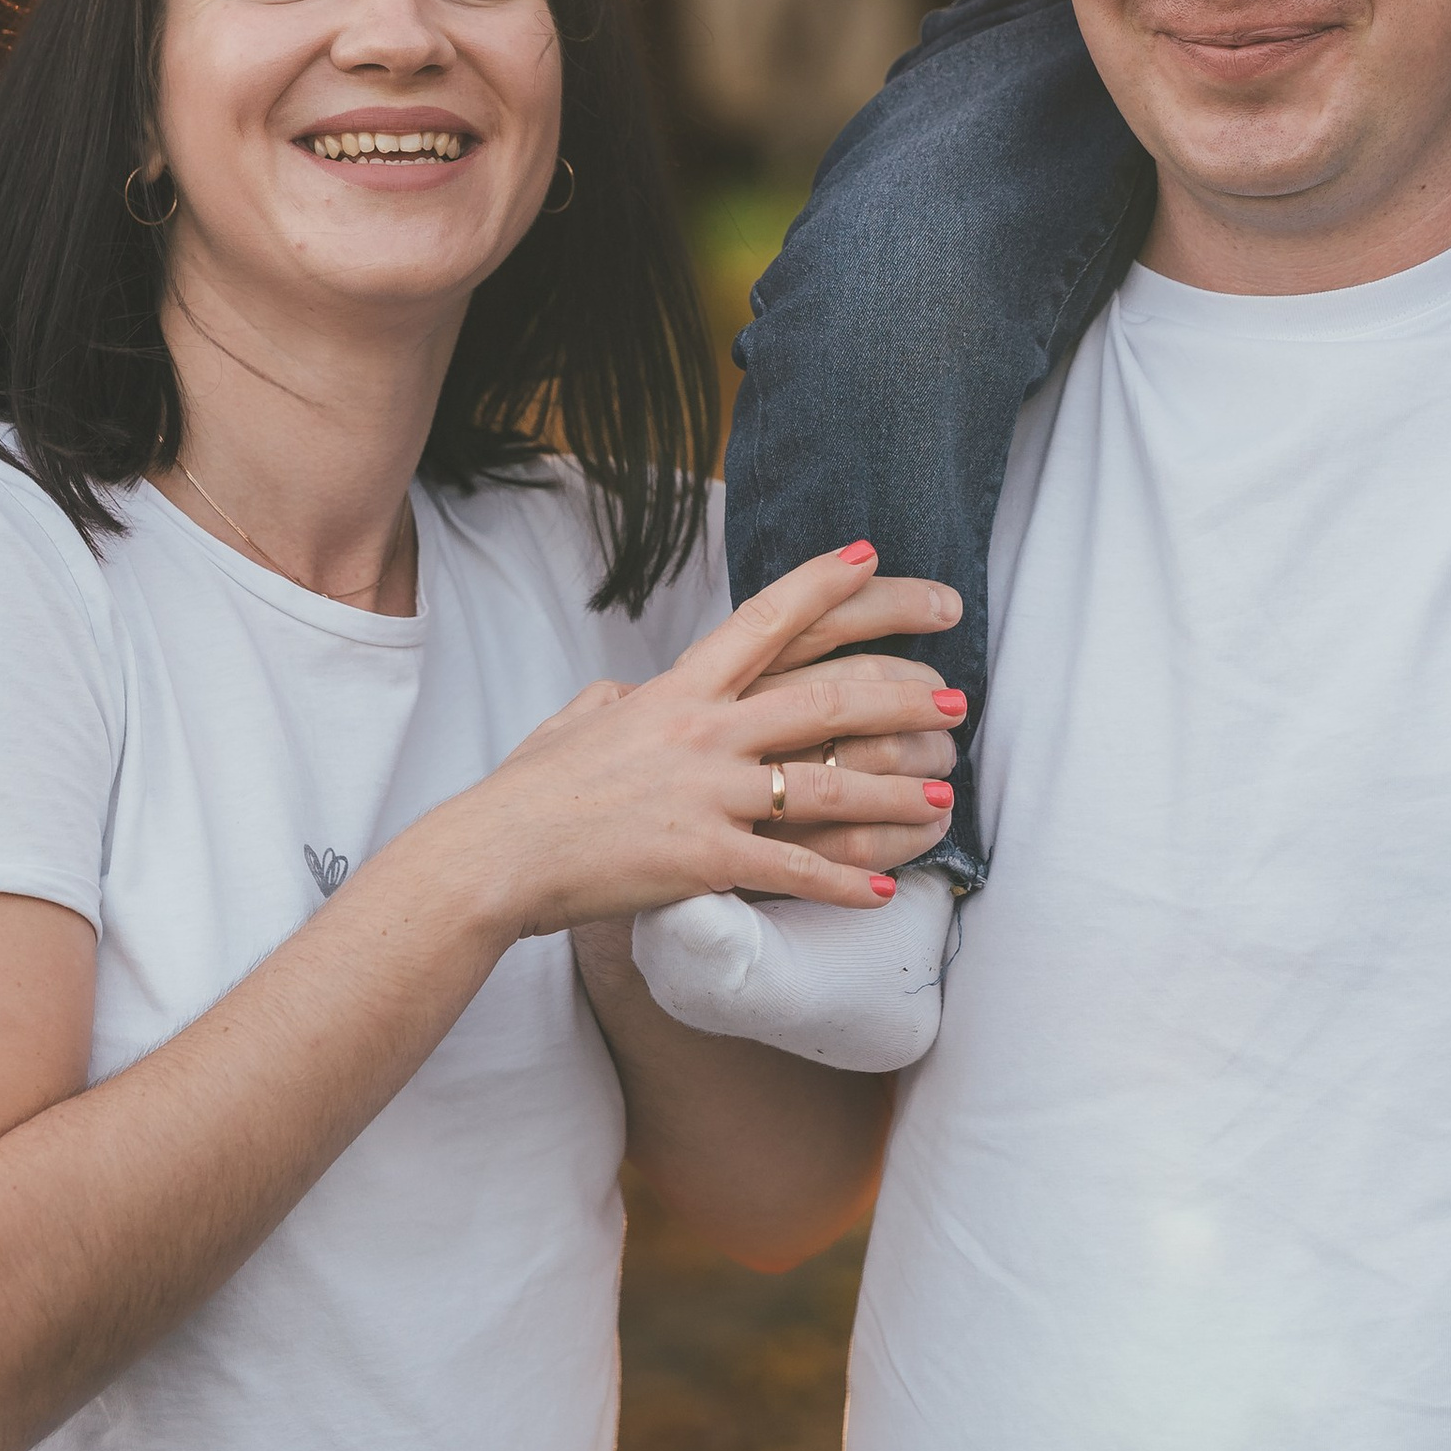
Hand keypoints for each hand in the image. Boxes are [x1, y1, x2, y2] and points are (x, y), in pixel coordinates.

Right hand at [450, 549, 967, 933]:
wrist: (494, 855)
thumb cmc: (530, 791)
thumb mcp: (578, 722)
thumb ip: (617, 701)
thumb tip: (630, 693)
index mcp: (678, 690)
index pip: (764, 620)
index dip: (824, 584)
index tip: (875, 558)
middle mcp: (703, 731)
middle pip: (825, 699)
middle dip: (902, 696)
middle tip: (956, 700)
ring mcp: (706, 795)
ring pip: (826, 785)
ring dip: (895, 792)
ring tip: (943, 796)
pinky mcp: (703, 860)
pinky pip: (792, 870)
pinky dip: (845, 882)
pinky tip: (886, 891)